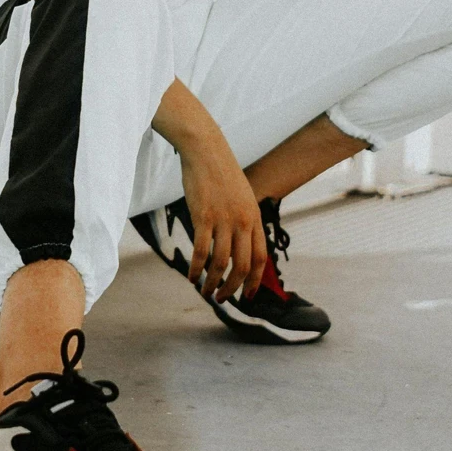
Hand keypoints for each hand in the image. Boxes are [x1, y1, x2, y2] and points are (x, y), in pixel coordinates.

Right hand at [179, 129, 266, 303]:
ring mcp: (223, 220)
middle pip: (242, 265)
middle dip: (232, 288)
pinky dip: (196, 268)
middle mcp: (243, 222)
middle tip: (222, 299)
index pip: (260, 258)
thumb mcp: (242, 198)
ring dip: (213, 282)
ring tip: (205, 292)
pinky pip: (200, 251)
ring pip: (221, 262)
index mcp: (255, 219)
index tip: (246, 296)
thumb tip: (239, 246)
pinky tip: (190, 276)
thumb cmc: (222, 175)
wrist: (207, 151)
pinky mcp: (203, 217)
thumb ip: (244, 221)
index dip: (254, 281)